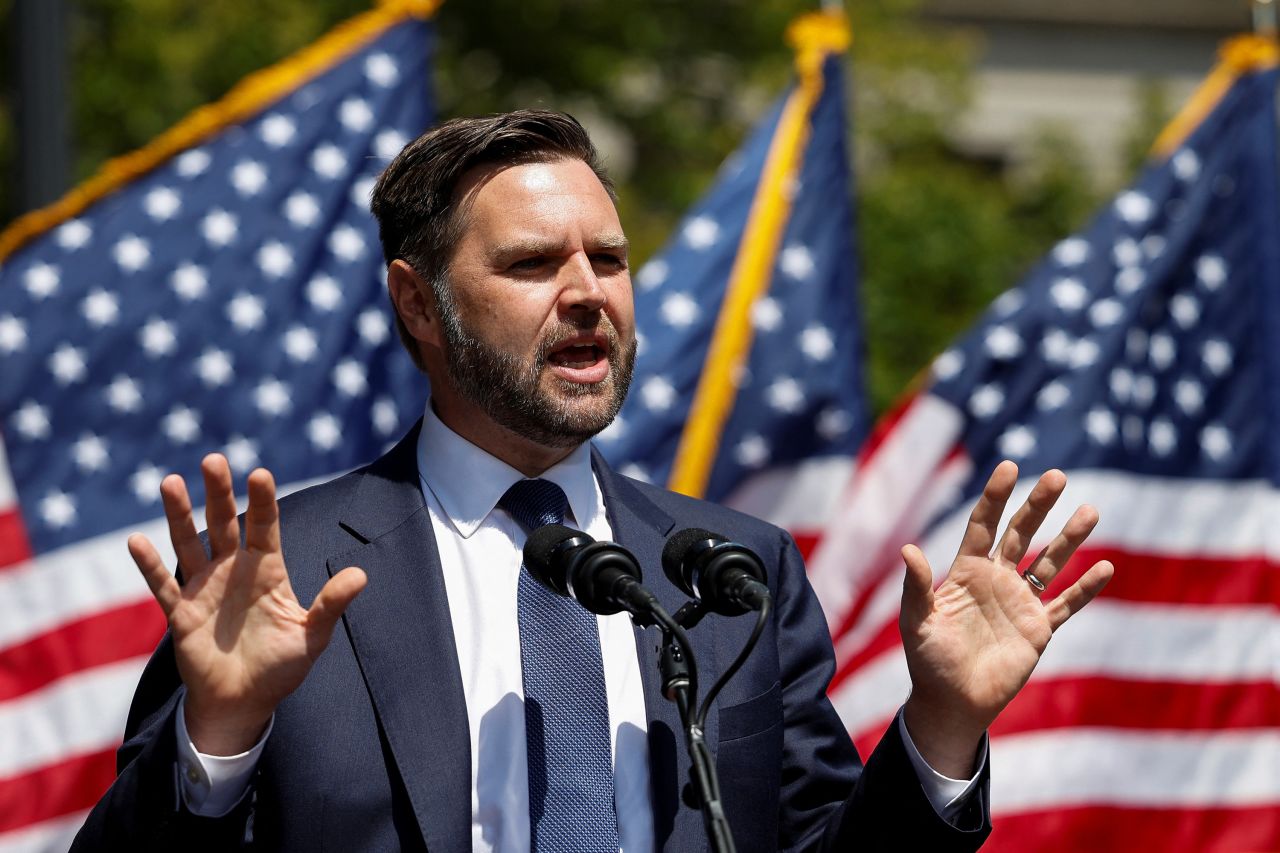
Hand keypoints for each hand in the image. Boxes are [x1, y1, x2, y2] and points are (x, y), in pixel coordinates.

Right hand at [128, 454, 366, 754]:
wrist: (244, 704)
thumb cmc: (281, 668)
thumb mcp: (312, 636)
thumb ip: (331, 604)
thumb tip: (361, 574)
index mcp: (267, 571)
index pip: (265, 526)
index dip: (263, 501)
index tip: (260, 474)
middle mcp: (233, 571)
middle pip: (224, 523)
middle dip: (219, 493)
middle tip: (213, 460)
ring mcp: (205, 588)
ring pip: (189, 543)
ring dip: (178, 515)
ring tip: (171, 482)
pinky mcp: (181, 613)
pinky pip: (163, 586)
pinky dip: (150, 565)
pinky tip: (136, 540)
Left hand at [899, 461, 1112, 776]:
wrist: (952, 702)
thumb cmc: (928, 661)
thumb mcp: (916, 621)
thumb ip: (917, 586)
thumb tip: (909, 550)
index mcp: (966, 572)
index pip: (983, 525)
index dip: (995, 497)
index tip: (1010, 466)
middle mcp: (996, 580)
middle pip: (1021, 534)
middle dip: (1038, 505)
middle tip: (1058, 476)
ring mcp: (1020, 603)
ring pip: (1049, 562)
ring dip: (1070, 538)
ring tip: (1090, 510)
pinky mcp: (1038, 630)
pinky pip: (1065, 604)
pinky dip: (1084, 588)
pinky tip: (1105, 567)